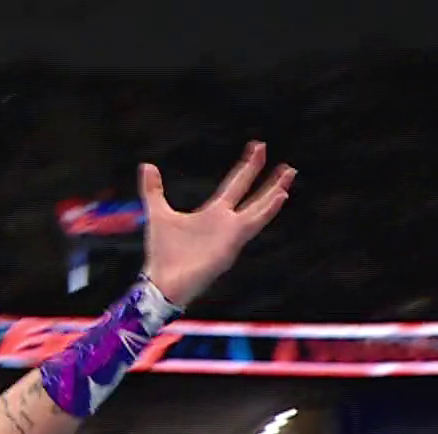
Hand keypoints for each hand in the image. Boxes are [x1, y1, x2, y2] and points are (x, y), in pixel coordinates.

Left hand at [138, 142, 294, 307]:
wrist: (163, 280)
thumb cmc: (163, 253)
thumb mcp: (158, 213)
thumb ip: (153, 190)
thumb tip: (147, 166)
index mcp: (213, 213)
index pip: (236, 185)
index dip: (248, 167)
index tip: (258, 148)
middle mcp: (227, 222)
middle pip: (254, 195)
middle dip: (269, 179)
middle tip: (286, 163)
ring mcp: (232, 233)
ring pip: (260, 208)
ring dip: (275, 191)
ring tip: (290, 174)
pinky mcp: (233, 243)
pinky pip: (254, 223)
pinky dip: (268, 210)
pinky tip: (281, 196)